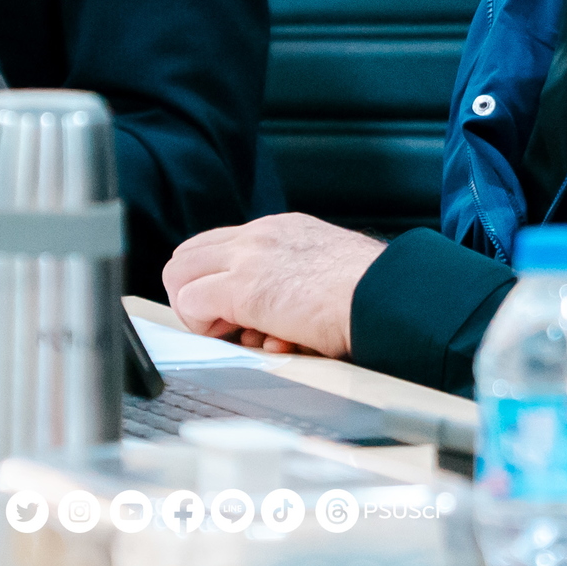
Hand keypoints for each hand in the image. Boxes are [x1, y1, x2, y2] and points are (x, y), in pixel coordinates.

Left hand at [160, 214, 384, 356]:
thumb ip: (295, 283)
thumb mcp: (327, 272)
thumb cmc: (371, 296)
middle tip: (224, 325)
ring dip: (197, 309)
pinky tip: (243, 336)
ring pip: (178, 273)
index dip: (214, 282)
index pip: (217, 245)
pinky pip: (191, 303)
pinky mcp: (244, 288)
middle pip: (188, 255)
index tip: (233, 313)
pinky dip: (204, 326)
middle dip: (195, 294)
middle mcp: (259, 234)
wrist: (388, 297)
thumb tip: (275, 323)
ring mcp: (249, 257)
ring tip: (233, 331)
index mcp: (281, 229)